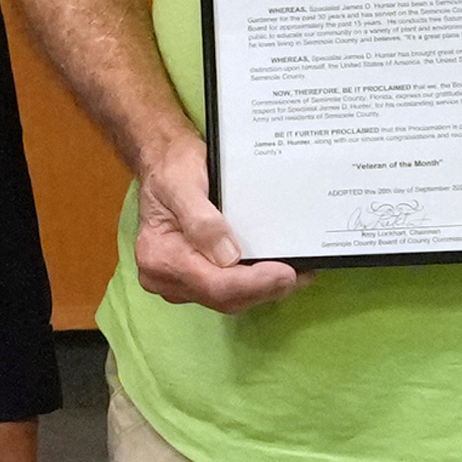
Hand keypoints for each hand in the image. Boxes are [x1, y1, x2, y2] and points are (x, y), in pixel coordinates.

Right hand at [125, 131, 303, 316]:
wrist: (164, 162)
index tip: (286, 274)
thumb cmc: (172, 167)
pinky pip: (227, 290)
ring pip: (228, 299)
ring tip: (296, 274)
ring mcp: (180, 280)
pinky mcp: (194, 277)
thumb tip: (228, 256)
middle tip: (301, 274)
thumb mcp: (183, 183)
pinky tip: (275, 273)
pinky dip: (252, 284)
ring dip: (262, 290)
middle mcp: (166, 276)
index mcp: (160, 256)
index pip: (213, 284)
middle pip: (223, 298)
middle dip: (264, 289)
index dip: (253, 283)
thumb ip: (202, 221)